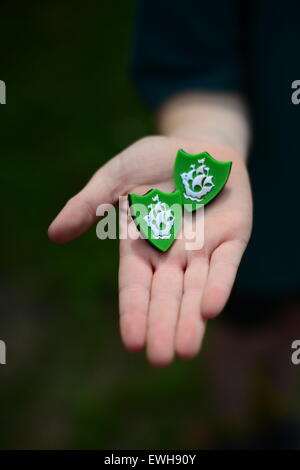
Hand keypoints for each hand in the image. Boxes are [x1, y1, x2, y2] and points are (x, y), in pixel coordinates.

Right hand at [48, 136, 252, 365]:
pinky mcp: (232, 237)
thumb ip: (88, 204)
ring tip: (185, 350)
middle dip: (163, 326)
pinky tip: (210, 309)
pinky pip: (225, 265)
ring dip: (190, 319)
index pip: (135, 286)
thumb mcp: (116, 177)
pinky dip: (218, 285)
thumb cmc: (153, 162)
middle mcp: (171, 255)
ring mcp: (203, 249)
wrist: (198, 147)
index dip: (134, 312)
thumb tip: (54, 234)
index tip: (132, 342)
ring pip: (195, 289)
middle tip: (160, 359)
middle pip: (166, 297)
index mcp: (141, 246)